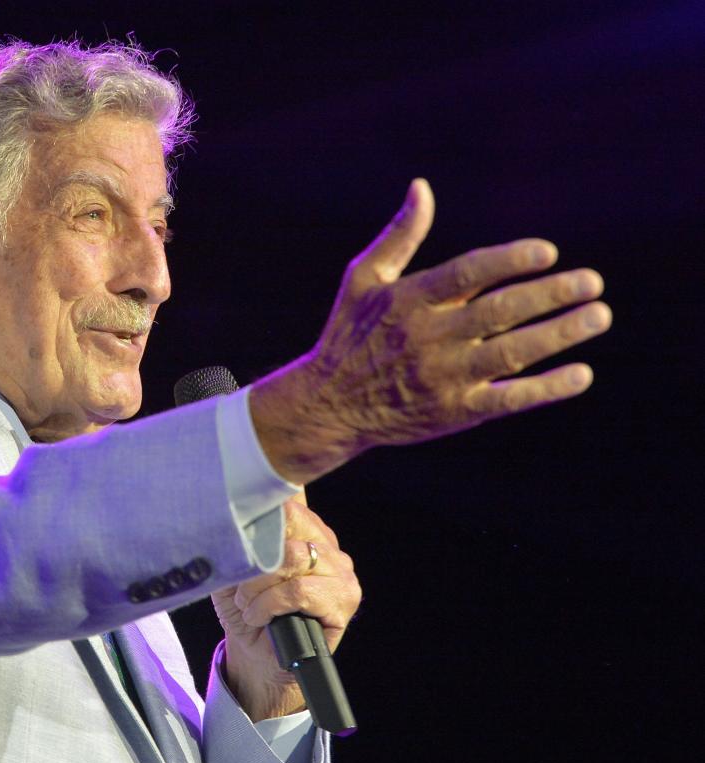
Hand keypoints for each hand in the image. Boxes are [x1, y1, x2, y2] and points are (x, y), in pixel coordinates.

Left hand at [213, 495, 359, 720]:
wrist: (258, 656)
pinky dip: (270, 604)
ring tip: (249, 605)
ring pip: (293, 559)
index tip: (237, 534)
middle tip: (241, 588)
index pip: (289, 505)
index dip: (260, 517)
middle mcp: (328, 547)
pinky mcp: (343, 601)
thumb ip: (239, 539)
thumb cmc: (247, 608)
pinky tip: (260, 617)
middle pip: (289, 528)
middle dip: (254, 561)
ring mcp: (340, 573)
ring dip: (258, 587)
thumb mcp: (233, 568)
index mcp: (306, 531)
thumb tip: (233, 514)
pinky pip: (299, 591)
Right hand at [250, 178, 611, 483]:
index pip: (466, 275)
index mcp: (408, 301)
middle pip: (497, 313)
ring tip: (597, 315)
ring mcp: (442, 377)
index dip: (509, 262)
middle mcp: (426, 338)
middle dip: (549, 295)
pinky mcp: (453, 412)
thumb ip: (399, 235)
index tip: (548, 252)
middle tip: (592, 280)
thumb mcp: (363, 279)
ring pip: (509, 353)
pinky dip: (545, 389)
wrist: (328, 406)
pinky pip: (506, 400)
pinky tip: (581, 374)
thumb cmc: (350, 333)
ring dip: (558, 334)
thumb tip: (422, 186)